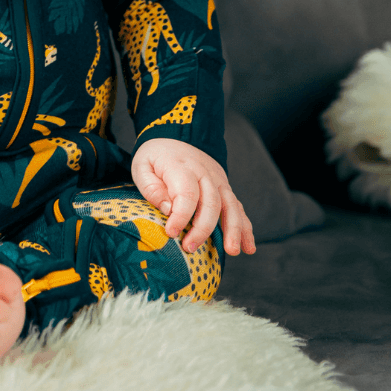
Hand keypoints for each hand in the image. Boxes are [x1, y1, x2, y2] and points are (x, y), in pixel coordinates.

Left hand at [131, 138, 255, 256]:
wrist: (172, 139)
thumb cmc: (154, 158)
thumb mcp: (141, 167)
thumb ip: (151, 188)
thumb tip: (167, 209)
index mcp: (181, 166)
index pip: (187, 193)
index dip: (181, 216)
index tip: (171, 232)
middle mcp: (204, 172)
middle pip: (211, 202)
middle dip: (203, 228)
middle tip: (190, 247)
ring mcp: (218, 180)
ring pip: (231, 205)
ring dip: (233, 229)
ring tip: (232, 251)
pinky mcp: (224, 188)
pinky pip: (238, 208)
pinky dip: (245, 228)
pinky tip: (248, 247)